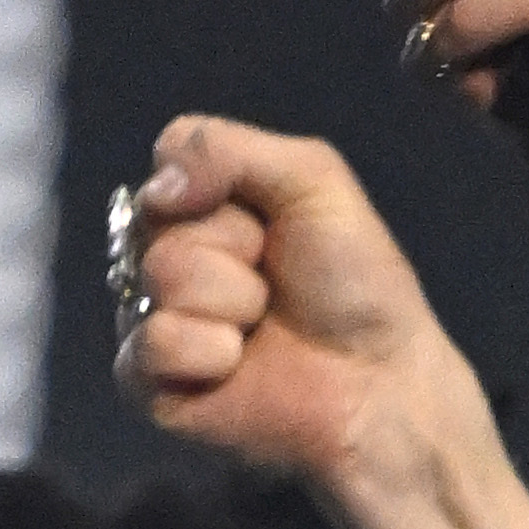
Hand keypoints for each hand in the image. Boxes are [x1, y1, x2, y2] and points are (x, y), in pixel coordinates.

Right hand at [111, 115, 483, 497]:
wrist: (380, 378)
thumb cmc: (356, 282)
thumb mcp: (314, 182)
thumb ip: (227, 149)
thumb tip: (155, 188)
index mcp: (199, 204)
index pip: (171, 160)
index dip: (224, 188)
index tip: (272, 221)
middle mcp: (166, 253)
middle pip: (159, 220)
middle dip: (237, 249)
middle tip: (276, 283)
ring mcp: (152, 314)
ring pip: (161, 276)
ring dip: (234, 301)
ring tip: (264, 324)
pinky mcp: (148, 379)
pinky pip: (152, 343)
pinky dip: (209, 353)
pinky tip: (238, 366)